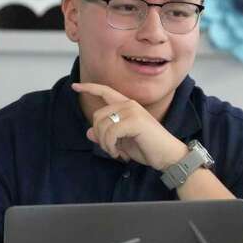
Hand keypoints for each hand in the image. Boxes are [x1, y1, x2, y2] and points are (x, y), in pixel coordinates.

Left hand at [71, 82, 187, 169]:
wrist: (167, 155)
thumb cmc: (147, 147)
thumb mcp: (121, 142)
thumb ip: (105, 136)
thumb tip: (89, 132)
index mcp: (127, 106)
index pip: (105, 92)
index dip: (90, 88)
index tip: (75, 86)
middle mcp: (129, 104)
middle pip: (97, 116)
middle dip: (99, 136)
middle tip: (111, 149)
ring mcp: (132, 111)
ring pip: (102, 125)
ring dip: (105, 144)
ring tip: (116, 152)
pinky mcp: (134, 121)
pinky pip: (110, 133)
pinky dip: (111, 146)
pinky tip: (119, 153)